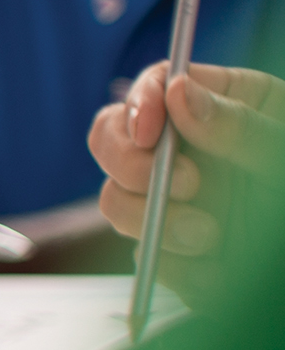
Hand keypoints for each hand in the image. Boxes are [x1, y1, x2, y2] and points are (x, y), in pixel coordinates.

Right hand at [91, 61, 276, 295]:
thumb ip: (237, 124)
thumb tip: (177, 92)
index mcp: (224, 107)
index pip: (158, 86)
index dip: (140, 105)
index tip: (147, 134)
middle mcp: (188, 150)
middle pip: (112, 139)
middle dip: (131, 167)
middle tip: (184, 185)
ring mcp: (172, 199)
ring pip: (116, 200)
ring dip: (154, 220)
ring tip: (209, 235)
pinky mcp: (169, 246)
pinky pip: (142, 254)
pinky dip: (177, 264)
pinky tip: (217, 263)